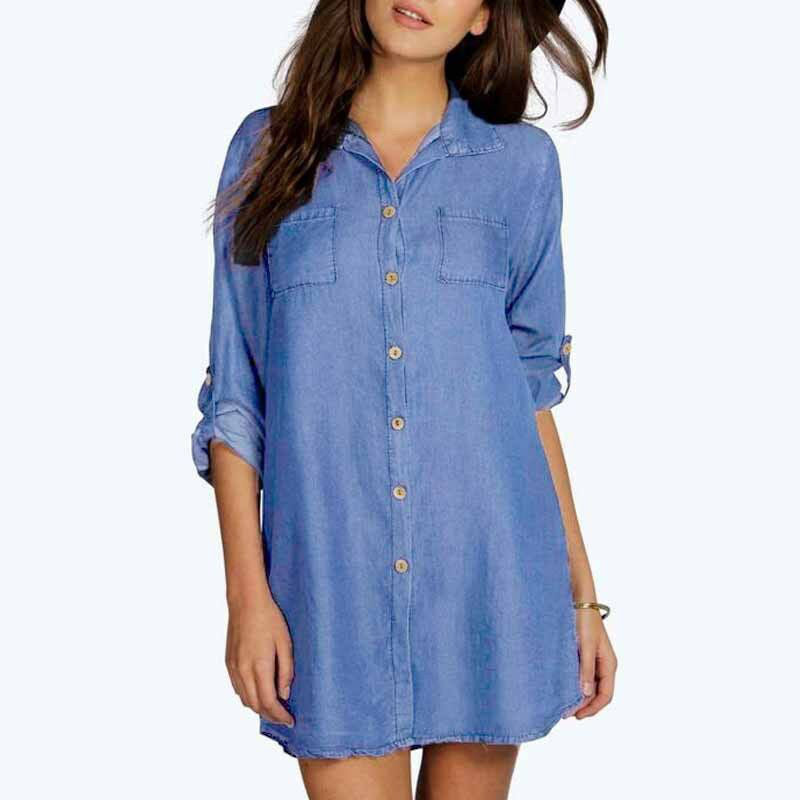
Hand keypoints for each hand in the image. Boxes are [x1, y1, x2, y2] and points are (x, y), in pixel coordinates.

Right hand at [225, 597, 294, 726]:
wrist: (246, 602)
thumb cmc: (269, 619)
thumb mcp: (285, 643)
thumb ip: (286, 671)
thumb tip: (284, 694)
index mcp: (259, 666)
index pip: (268, 702)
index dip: (279, 715)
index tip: (290, 721)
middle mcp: (243, 671)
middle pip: (255, 705)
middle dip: (270, 716)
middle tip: (284, 718)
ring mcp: (233, 668)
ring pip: (244, 699)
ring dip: (259, 708)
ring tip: (273, 709)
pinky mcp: (228, 663)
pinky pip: (237, 688)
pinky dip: (248, 697)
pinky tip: (258, 694)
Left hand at [571, 608, 616, 718]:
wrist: (579, 599)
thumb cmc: (585, 620)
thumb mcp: (586, 646)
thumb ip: (586, 669)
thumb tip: (586, 694)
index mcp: (609, 664)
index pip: (606, 695)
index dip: (593, 708)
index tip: (577, 716)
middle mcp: (604, 665)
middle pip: (596, 693)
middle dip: (583, 704)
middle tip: (565, 713)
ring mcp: (594, 660)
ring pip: (588, 685)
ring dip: (578, 695)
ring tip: (562, 703)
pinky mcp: (584, 654)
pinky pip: (581, 674)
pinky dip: (574, 683)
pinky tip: (562, 686)